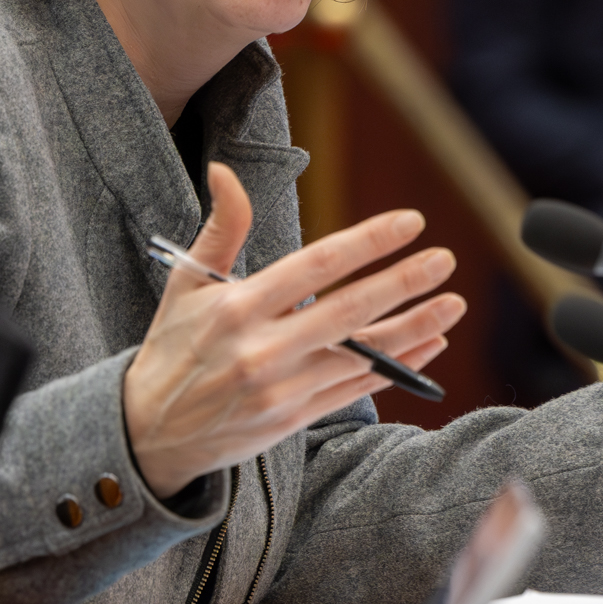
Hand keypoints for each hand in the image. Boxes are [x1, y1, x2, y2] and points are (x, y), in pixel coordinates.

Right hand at [123, 164, 464, 498]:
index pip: (313, 267)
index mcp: (236, 309)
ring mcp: (282, 389)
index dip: (366, 243)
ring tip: (453, 304)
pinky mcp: (294, 419)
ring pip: (362, 355)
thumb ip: (220, 228)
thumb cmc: (171, 347)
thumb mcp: (186, 283)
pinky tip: (430, 345)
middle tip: (444, 260)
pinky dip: (398, 368)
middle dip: (402, 283)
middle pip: (348, 312)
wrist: (149, 432)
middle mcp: (261, 350)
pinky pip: (357, 389)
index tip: (409, 222)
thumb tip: (225, 171)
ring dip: (414, 328)